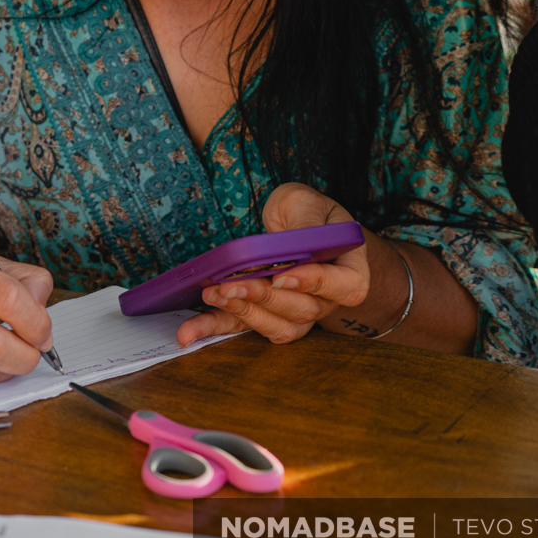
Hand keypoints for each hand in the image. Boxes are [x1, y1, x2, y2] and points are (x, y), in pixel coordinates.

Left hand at [176, 182, 383, 346]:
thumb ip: (303, 221)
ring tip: (212, 295)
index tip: (283, 276)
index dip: (316, 284)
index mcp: (349, 268)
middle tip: (232, 286)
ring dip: (241, 313)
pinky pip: (242, 327)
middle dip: (264, 298)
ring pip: (276, 326)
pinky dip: (214, 329)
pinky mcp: (264, 315)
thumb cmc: (308, 214)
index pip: (346, 286)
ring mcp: (296, 312)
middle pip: (302, 310)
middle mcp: (326, 299)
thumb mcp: (306, 204)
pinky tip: (188, 333)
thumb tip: (290, 243)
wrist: (302, 228)